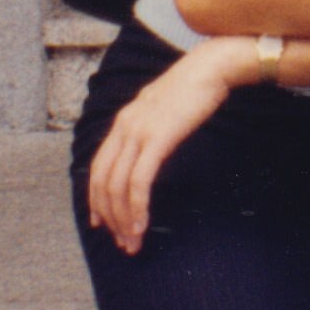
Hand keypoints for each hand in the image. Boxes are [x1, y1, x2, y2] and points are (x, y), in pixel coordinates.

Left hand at [85, 38, 251, 255]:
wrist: (211, 67)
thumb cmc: (195, 88)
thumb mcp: (163, 109)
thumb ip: (151, 128)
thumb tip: (150, 148)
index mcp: (123, 122)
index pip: (98, 168)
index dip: (97, 199)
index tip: (105, 223)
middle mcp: (123, 127)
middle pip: (103, 183)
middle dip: (111, 218)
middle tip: (123, 242)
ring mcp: (138, 133)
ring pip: (117, 187)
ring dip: (124, 220)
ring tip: (134, 242)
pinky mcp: (156, 139)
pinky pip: (138, 182)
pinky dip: (137, 207)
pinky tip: (143, 225)